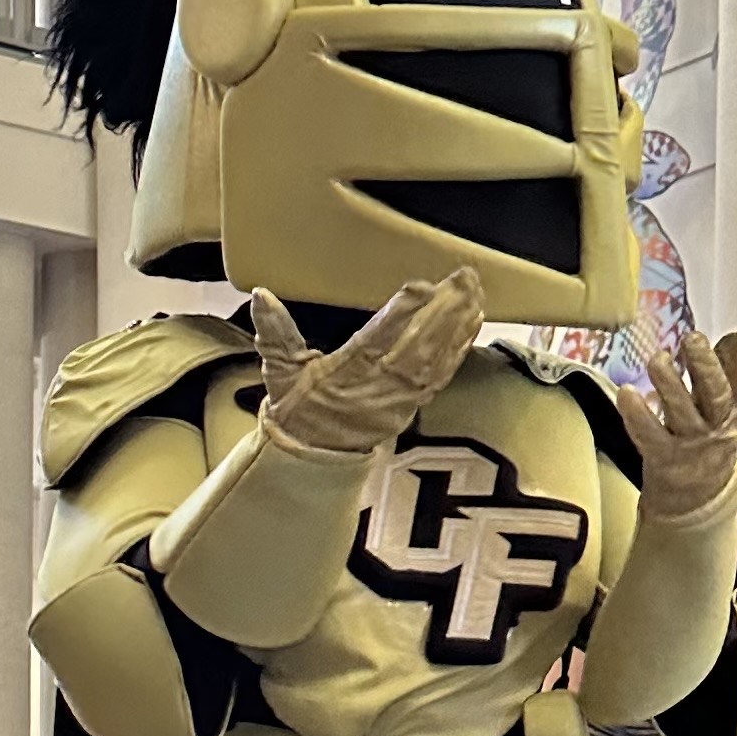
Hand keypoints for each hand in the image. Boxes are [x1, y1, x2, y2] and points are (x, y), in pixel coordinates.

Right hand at [251, 274, 484, 455]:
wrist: (312, 457)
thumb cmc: (296, 408)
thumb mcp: (277, 371)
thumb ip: (273, 333)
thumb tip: (261, 296)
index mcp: (344, 374)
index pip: (375, 341)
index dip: (400, 315)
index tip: (421, 286)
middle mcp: (378, 387)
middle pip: (417, 346)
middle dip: (444, 311)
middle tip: (464, 277)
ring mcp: (400, 398)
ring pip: (436, 359)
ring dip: (458, 324)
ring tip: (474, 291)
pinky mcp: (413, 404)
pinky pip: (442, 374)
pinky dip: (460, 347)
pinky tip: (473, 321)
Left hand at [618, 319, 736, 521]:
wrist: (698, 499)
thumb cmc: (710, 436)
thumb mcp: (728, 402)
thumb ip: (735, 364)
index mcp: (732, 407)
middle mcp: (715, 424)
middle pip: (716, 396)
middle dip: (705, 367)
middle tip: (693, 338)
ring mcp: (689, 443)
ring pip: (682, 413)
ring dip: (670, 385)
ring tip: (658, 359)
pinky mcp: (663, 458)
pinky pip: (649, 435)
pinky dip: (638, 415)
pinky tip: (627, 392)